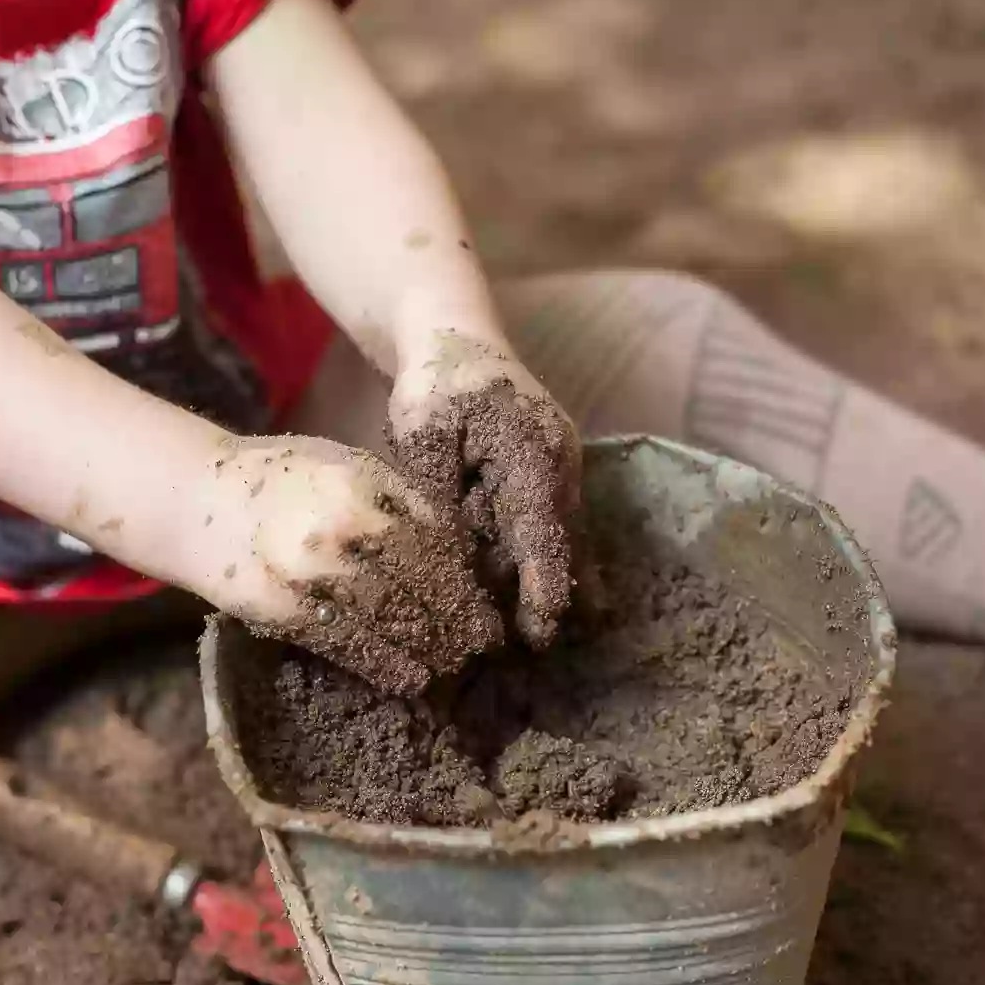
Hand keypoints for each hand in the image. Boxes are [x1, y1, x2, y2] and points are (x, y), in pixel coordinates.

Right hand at [201, 435, 501, 694]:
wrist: (198, 497)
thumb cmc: (286, 477)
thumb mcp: (349, 465)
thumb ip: (401, 499)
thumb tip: (463, 547)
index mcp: (363, 485)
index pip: (434, 538)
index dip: (467, 576)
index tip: (490, 600)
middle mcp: (339, 529)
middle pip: (419, 582)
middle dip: (459, 617)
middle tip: (486, 642)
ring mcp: (308, 572)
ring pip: (388, 617)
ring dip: (430, 646)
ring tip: (456, 662)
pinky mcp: (281, 609)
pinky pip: (344, 642)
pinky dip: (384, 663)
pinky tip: (412, 677)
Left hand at [387, 330, 582, 645]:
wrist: (454, 337)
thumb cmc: (435, 384)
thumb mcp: (423, 435)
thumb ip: (438, 495)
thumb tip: (447, 559)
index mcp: (530, 448)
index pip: (539, 526)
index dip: (541, 580)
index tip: (542, 626)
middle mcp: (559, 460)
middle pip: (554, 539)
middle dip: (545, 592)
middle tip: (532, 647)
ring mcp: (561, 466)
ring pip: (553, 534)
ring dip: (539, 578)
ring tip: (533, 635)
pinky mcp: (550, 474)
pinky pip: (547, 523)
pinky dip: (538, 557)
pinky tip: (534, 602)